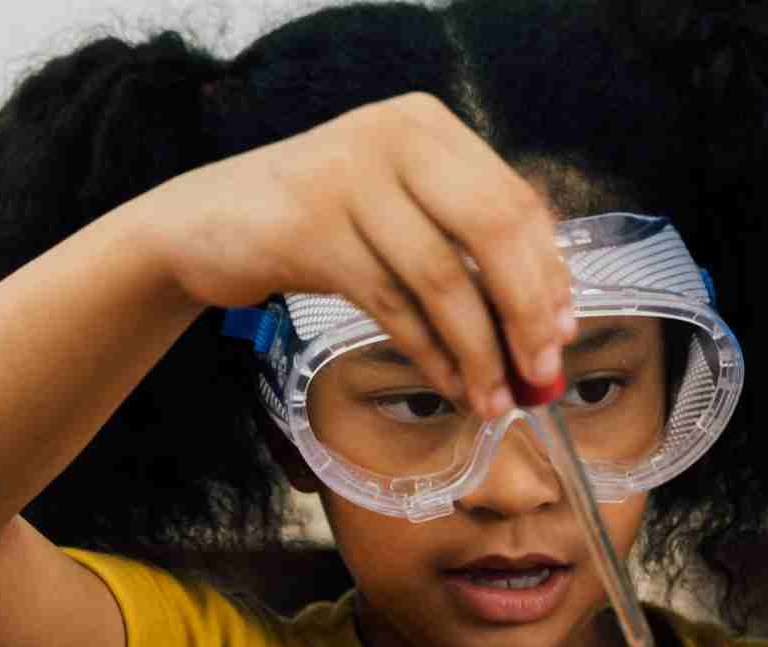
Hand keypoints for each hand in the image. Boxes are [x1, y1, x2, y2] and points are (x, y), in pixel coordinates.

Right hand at [135, 92, 573, 417]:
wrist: (204, 225)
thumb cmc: (318, 224)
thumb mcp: (397, 210)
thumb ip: (465, 243)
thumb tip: (551, 322)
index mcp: (427, 125)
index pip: (515, 201)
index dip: (549, 274)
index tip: (563, 332)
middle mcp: (393, 136)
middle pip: (493, 230)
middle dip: (525, 311)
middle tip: (539, 373)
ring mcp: (347, 177)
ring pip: (441, 277)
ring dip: (477, 350)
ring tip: (494, 399)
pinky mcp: (309, 228)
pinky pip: (392, 304)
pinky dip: (430, 353)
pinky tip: (450, 384)